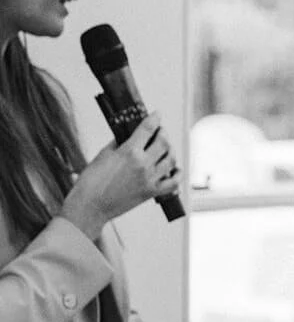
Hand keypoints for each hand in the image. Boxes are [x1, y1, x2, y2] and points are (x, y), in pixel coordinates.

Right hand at [61, 115, 180, 238]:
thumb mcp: (103, 155)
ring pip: (171, 160)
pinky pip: (173, 183)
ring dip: (171, 151)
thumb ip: (119, 143)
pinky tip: (175, 170)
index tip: (157, 114)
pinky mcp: (151, 192)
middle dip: (163, 133)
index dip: (155, 118)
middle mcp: (143, 164)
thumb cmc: (91, 181)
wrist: (89, 206)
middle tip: (160, 132)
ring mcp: (149, 179)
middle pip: (164, 142)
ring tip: (166, 149)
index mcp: (129, 151)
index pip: (148, 128)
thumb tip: (129, 136)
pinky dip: (177, 175)